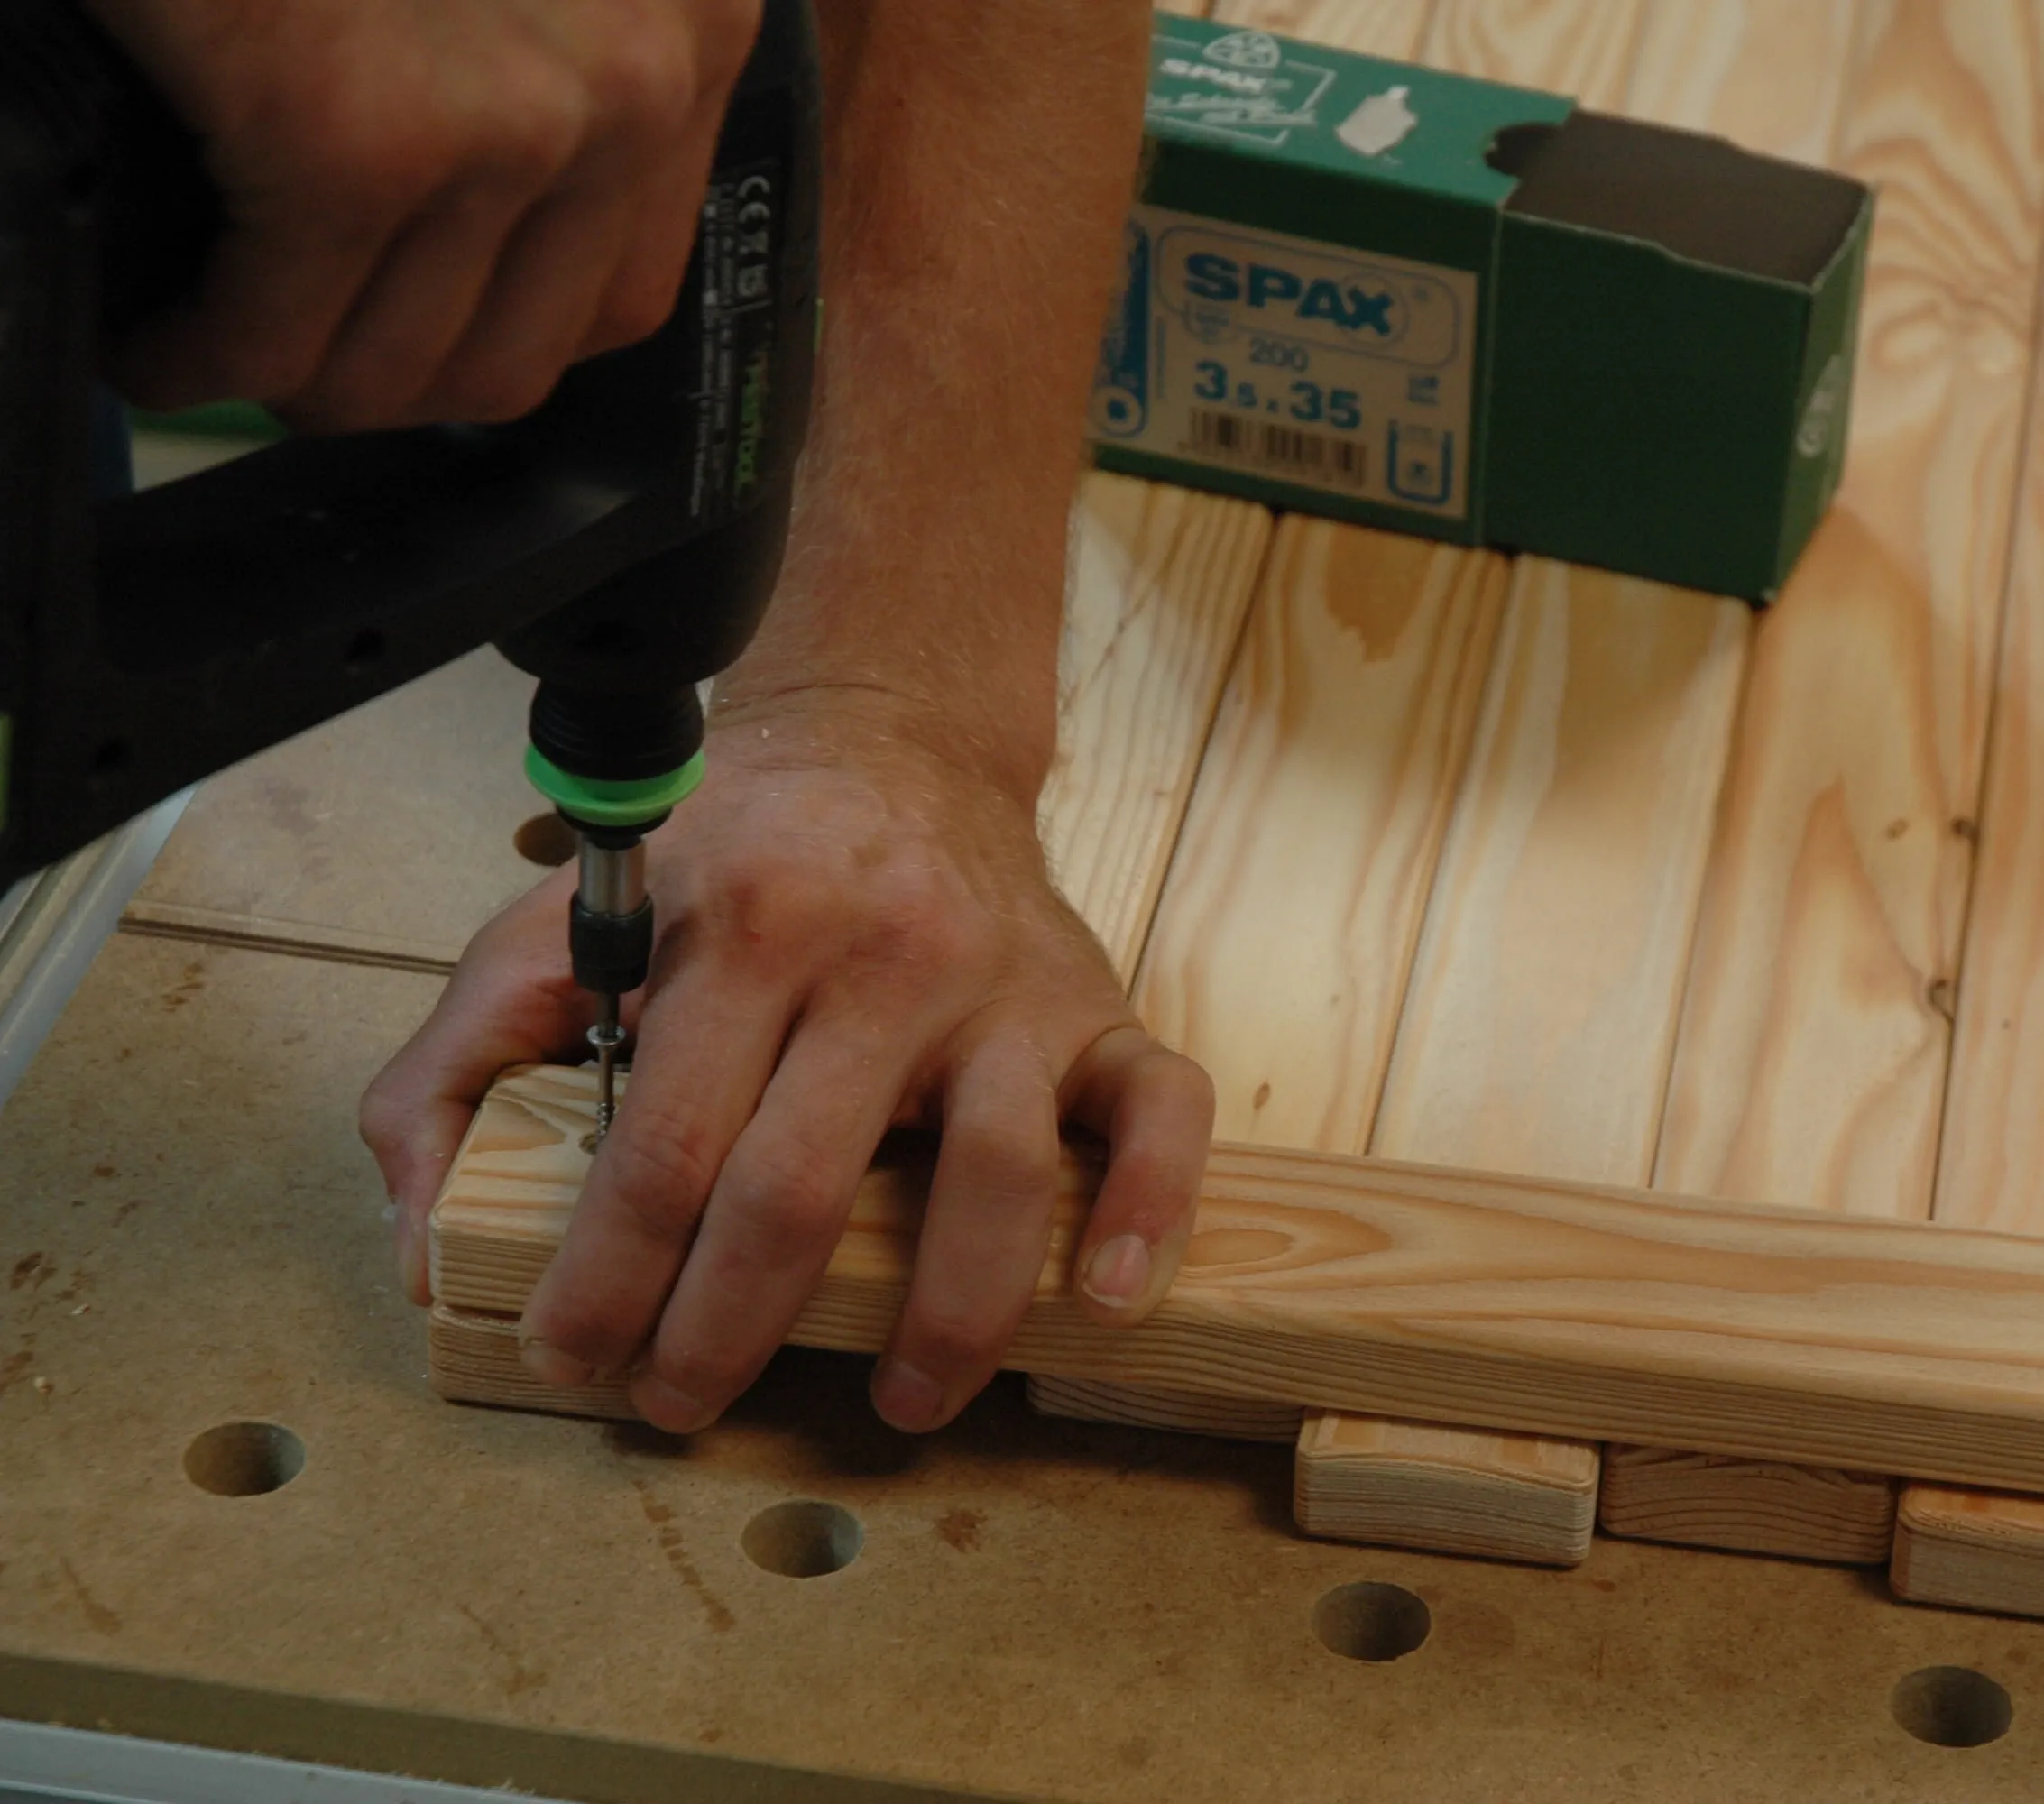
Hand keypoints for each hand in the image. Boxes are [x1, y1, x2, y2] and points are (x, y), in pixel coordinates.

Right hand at [87, 0, 760, 429]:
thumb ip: (539, 57)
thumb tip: (482, 240)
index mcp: (690, 12)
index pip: (622, 286)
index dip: (489, 330)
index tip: (395, 323)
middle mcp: (636, 75)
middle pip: (518, 355)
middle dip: (381, 375)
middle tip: (280, 348)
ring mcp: (514, 115)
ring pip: (398, 367)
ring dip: (282, 375)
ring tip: (203, 336)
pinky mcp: (359, 136)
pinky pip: (271, 329)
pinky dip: (189, 353)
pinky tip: (149, 331)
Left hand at [359, 699, 1214, 1434]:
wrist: (895, 741)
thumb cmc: (730, 855)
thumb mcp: (567, 919)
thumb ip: (463, 1062)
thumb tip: (422, 1234)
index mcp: (745, 932)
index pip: (667, 1146)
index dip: (611, 1277)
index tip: (577, 1356)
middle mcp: (887, 957)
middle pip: (806, 1186)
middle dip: (729, 1328)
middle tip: (685, 1402)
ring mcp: (1007, 989)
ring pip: (998, 1174)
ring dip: (946, 1316)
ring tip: (901, 1400)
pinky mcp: (1100, 1009)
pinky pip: (1161, 1112)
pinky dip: (1150, 1209)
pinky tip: (1108, 1296)